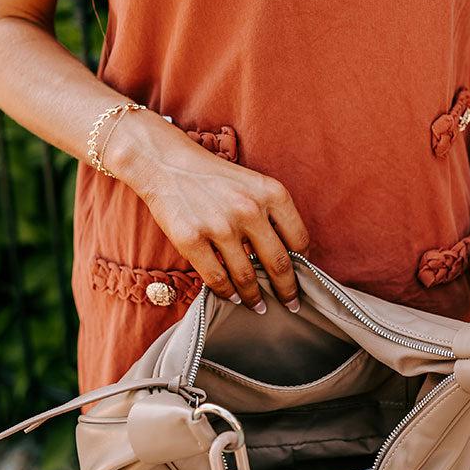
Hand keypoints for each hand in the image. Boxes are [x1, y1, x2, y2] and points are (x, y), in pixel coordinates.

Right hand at [111, 111, 309, 312]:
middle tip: (291, 305)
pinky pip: (217, 279)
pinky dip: (227, 293)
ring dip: (256, 298)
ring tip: (260, 307)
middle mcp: (249, 209)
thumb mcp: (253, 184)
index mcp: (272, 193)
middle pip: (278, 264)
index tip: (301, 277)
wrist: (166, 163)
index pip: (299, 240)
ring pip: (247, 277)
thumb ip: (272, 215)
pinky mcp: (192, 239)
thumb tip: (289, 258)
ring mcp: (219, 226)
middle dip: (287, 291)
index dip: (303, 264)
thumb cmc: (214, 178)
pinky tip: (233, 298)